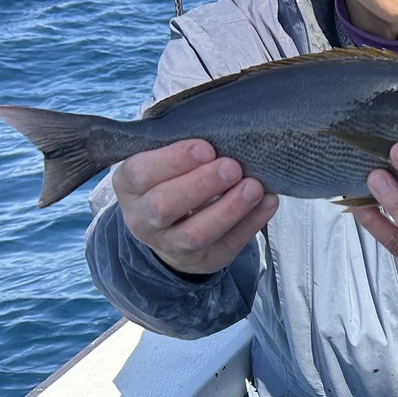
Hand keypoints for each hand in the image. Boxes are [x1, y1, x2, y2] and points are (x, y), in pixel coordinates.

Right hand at [113, 140, 277, 274]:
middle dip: (201, 184)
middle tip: (232, 166)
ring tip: (254, 186)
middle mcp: (143, 220)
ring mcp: (172, 245)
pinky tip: (268, 202)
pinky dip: (251, 223)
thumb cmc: (169, 181)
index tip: (206, 148)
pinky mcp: (204, 260)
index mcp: (129, 187)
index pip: (141, 173)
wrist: (171, 230)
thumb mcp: (160, 163)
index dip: (173, 161)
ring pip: (197, 233)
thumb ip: (181, 151)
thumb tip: (221, 136)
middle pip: (165, 205)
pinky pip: (228, 245)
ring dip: (229, 208)